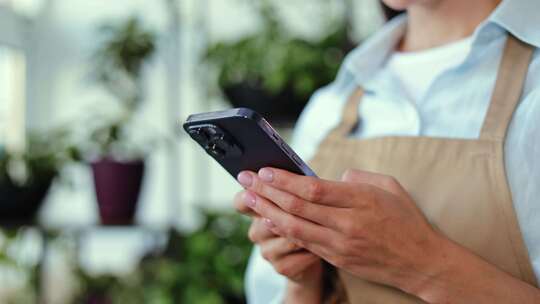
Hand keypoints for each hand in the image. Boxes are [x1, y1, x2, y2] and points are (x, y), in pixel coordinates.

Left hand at [237, 168, 442, 295]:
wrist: (421, 262)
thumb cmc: (407, 220)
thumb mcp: (390, 187)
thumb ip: (358, 178)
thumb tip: (333, 177)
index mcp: (360, 200)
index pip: (312, 188)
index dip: (284, 179)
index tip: (265, 170)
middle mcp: (347, 223)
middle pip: (297, 206)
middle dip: (266, 191)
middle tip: (245, 179)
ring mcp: (340, 243)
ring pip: (295, 227)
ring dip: (268, 211)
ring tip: (248, 199)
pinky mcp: (337, 258)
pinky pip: (304, 243)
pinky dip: (284, 230)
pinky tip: (269, 220)